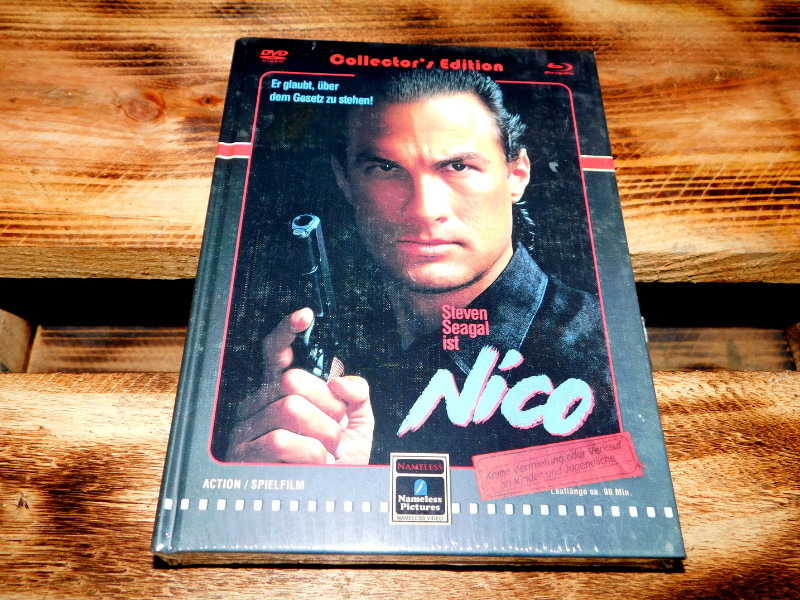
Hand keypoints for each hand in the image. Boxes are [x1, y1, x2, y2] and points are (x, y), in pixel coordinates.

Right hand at [224, 308, 373, 463]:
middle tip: (337, 430)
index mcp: (282, 392)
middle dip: (326, 405)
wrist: (328, 503)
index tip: (305, 316)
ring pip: (289, 410)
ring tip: (328, 452)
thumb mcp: (357, 424)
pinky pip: (280, 441)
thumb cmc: (337, 463)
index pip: (275, 352)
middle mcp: (259, 404)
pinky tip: (313, 467)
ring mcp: (247, 429)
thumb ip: (356, 393)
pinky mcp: (243, 455)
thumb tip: (339, 380)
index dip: (286, 331)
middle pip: (292, 381)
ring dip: (322, 434)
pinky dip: (309, 455)